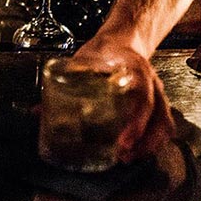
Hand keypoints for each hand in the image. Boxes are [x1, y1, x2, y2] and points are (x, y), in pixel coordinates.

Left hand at [72, 40, 175, 163]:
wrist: (121, 42)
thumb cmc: (102, 53)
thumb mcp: (82, 62)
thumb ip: (61, 86)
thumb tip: (36, 112)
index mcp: (134, 67)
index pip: (143, 96)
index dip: (136, 121)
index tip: (123, 141)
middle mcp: (151, 81)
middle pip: (159, 115)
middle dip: (144, 141)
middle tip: (123, 156)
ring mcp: (156, 92)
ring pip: (164, 122)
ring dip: (149, 144)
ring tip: (128, 158)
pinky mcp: (155, 102)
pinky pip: (162, 124)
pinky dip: (152, 141)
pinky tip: (137, 153)